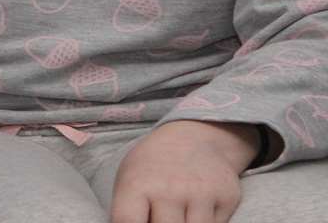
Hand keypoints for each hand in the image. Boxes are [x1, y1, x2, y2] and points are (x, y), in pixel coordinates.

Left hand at [109, 120, 257, 222]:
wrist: (193, 139)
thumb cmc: (153, 167)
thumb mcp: (129, 181)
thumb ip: (128, 211)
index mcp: (136, 185)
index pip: (128, 222)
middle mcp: (169, 190)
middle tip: (161, 216)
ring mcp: (200, 194)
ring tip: (176, 213)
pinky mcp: (227, 198)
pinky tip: (196, 211)